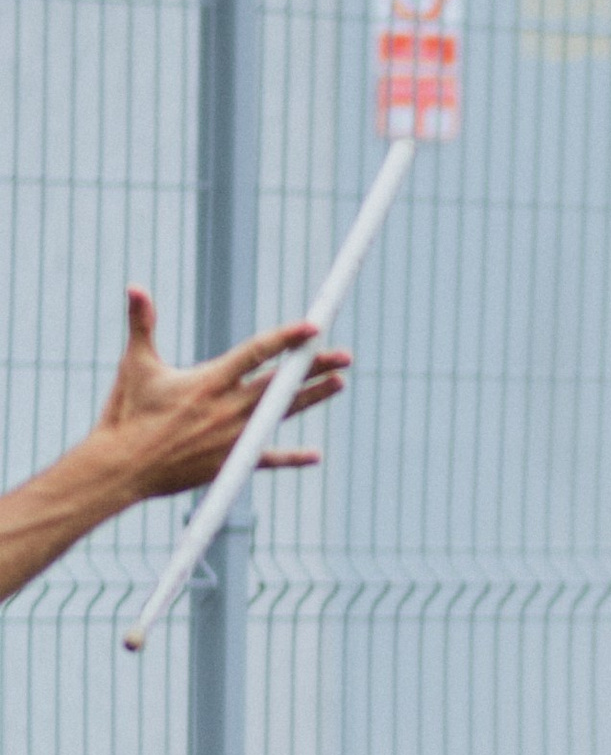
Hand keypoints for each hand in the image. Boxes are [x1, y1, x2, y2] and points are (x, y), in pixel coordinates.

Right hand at [97, 289, 344, 499]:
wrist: (121, 468)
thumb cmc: (125, 414)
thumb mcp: (135, 364)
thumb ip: (142, 324)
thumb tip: (135, 286)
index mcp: (208, 381)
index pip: (255, 353)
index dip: (285, 339)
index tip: (311, 327)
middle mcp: (227, 408)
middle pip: (279, 383)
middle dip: (312, 367)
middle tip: (344, 355)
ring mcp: (233, 437)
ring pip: (281, 413)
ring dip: (311, 397)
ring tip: (339, 383)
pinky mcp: (230, 462)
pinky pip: (266, 459)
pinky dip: (291, 458)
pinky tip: (314, 455)